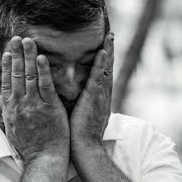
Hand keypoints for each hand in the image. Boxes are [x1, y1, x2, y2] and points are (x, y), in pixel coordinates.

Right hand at [0, 36, 68, 164]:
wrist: (44, 159)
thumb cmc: (31, 147)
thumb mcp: (14, 129)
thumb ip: (12, 113)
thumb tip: (8, 105)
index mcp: (11, 109)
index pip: (6, 82)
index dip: (6, 66)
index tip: (7, 53)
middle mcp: (19, 104)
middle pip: (16, 74)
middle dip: (16, 55)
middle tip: (16, 38)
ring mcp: (33, 105)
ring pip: (29, 76)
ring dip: (28, 56)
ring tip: (28, 41)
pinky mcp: (49, 107)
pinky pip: (45, 85)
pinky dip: (42, 71)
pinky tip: (41, 58)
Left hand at [70, 32, 113, 155]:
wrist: (84, 148)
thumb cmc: (78, 134)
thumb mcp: (79, 113)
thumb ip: (78, 101)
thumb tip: (71, 94)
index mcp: (98, 97)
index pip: (101, 73)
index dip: (104, 58)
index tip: (104, 45)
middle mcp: (103, 94)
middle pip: (107, 67)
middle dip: (109, 49)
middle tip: (111, 33)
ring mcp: (100, 96)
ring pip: (105, 69)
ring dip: (108, 51)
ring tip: (110, 36)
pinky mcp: (94, 99)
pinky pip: (98, 78)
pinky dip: (101, 64)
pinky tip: (102, 52)